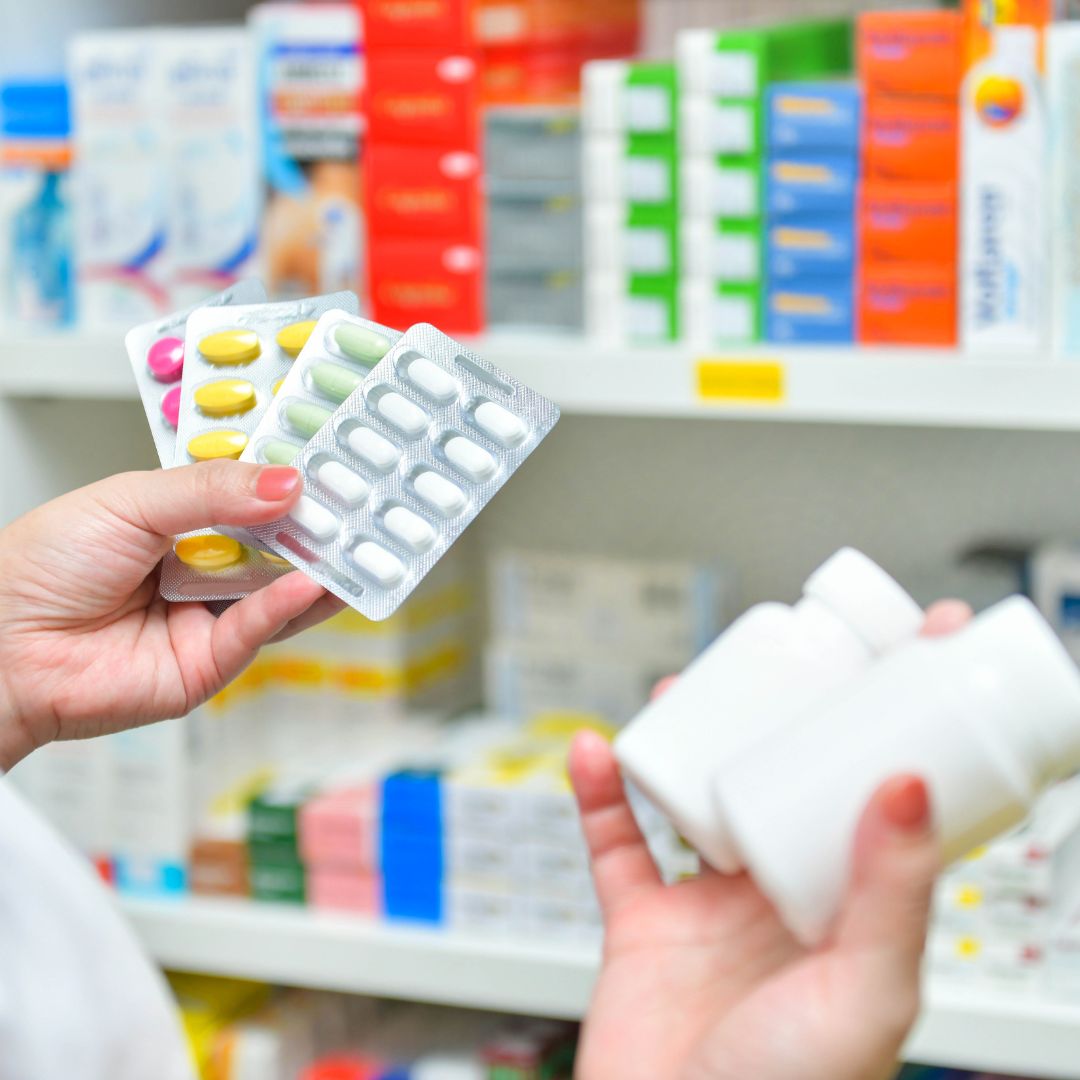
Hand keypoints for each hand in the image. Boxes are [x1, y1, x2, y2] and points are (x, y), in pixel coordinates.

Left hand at [0, 462, 343, 768]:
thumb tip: (286, 482)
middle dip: (320, 525)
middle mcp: (204, 567)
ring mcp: (210, 616)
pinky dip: (286, 606)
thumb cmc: (41, 567)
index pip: (253, 495)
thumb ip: (211, 489)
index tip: (337, 464)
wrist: (1, 645)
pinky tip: (307, 581)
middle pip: (278, 544)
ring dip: (321, 568)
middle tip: (364, 503)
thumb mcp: (132, 501)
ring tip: (358, 542)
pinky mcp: (210, 664)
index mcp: (182, 520)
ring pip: (281, 591)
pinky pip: (258, 630)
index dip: (292, 482)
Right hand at [570, 601, 972, 1079]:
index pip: (882, 799)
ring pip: (699, 800)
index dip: (900, 723)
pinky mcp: (640, 925)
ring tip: (687, 685)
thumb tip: (912, 781)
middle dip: (783, 716)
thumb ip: (890, 893)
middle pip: (783, 782)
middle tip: (790, 650)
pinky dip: (600, 795)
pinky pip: (614, 845)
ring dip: (688, 741)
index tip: (919, 647)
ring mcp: (710, 911)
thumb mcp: (864, 993)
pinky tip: (597, 750)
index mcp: (848, 913)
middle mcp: (783, 902)